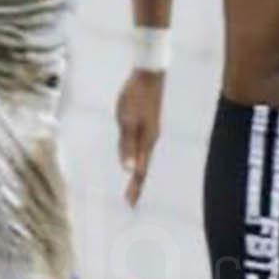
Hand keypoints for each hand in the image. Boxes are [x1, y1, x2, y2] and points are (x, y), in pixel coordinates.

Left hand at [116, 68, 163, 205]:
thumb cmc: (136, 96)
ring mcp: (152, 131)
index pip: (141, 170)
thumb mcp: (127, 121)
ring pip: (145, 157)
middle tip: (131, 201)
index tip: (130, 204)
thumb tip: (128, 170)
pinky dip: (140, 159)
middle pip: (145, 166)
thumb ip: (127, 145)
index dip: (135, 187)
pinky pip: (144, 148)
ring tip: (134, 185)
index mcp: (147, 140)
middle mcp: (152, 138)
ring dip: (139, 173)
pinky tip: (136, 159)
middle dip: (138, 184)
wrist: (149, 74)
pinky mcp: (149, 124)